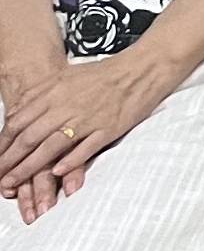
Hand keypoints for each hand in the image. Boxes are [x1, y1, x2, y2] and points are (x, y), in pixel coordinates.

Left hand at [0, 45, 180, 214]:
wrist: (142, 68)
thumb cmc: (105, 74)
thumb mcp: (66, 78)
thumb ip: (41, 95)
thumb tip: (18, 112)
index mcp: (54, 93)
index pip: (19, 122)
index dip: (3, 143)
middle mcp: (66, 106)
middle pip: (30, 137)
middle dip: (8, 160)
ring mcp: (88, 119)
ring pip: (51, 146)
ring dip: (29, 167)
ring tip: (13, 182)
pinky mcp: (109, 128)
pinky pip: (86, 148)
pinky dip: (70, 161)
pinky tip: (57, 173)